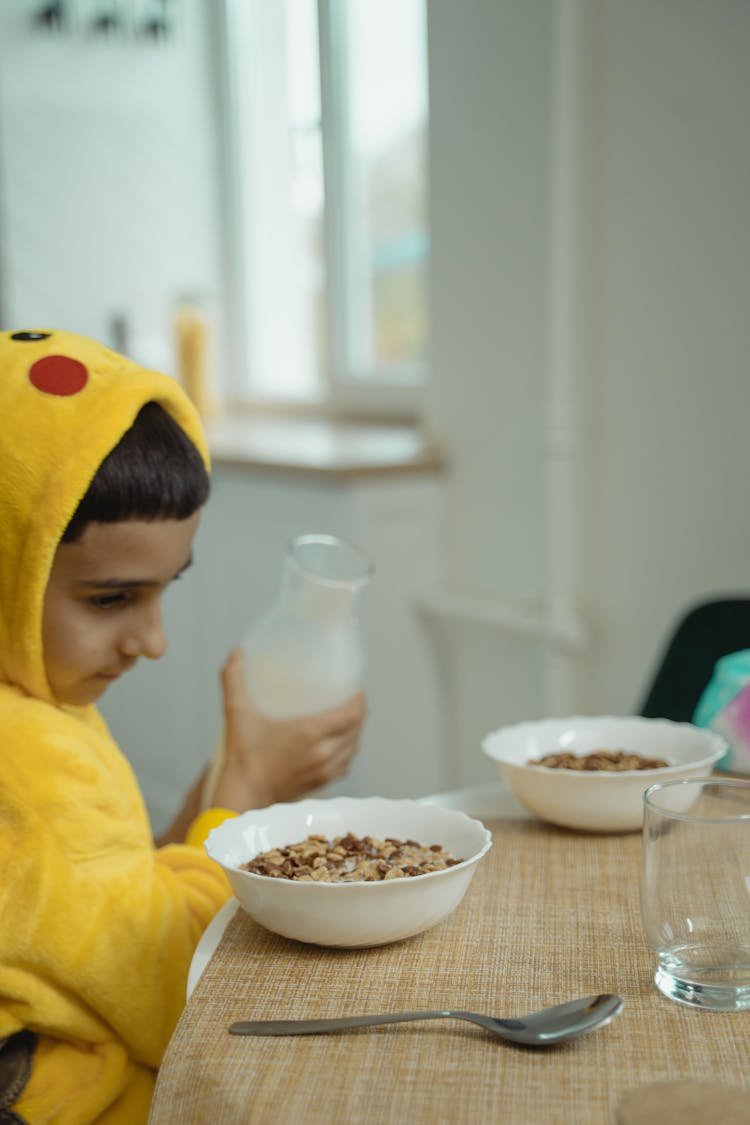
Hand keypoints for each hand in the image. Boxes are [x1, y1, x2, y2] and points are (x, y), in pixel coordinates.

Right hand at [210, 648, 365, 811]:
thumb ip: (234, 680)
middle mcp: (323, 752)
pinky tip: (340, 745)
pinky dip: (347, 752)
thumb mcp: (237, 713)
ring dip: (355, 733)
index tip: (356, 689)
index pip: (352, 714)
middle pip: (356, 729)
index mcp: (310, 733)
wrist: (244, 795)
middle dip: (358, 713)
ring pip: (353, 748)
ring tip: (348, 720)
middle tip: (351, 700)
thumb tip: (236, 653)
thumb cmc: (242, 756)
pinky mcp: (321, 783)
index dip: (359, 700)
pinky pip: (345, 765)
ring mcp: (324, 770)